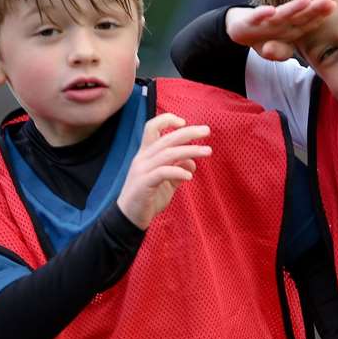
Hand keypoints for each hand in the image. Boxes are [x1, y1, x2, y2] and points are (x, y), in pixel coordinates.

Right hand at [116, 113, 211, 228]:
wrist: (130, 218)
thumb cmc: (148, 199)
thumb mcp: (167, 183)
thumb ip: (178, 170)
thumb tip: (192, 161)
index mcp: (146, 154)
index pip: (152, 127)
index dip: (167, 120)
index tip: (184, 122)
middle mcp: (143, 158)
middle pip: (166, 138)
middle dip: (188, 132)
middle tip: (207, 130)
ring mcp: (142, 170)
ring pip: (167, 154)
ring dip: (190, 151)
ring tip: (207, 151)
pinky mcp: (144, 184)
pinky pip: (162, 172)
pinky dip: (177, 171)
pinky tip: (189, 176)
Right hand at [225, 0, 337, 62]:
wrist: (240, 29)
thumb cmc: (263, 38)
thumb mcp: (273, 51)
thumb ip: (280, 52)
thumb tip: (283, 52)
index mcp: (291, 28)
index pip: (308, 22)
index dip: (320, 16)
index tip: (333, 7)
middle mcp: (281, 21)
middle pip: (300, 15)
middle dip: (314, 9)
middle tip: (329, 1)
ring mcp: (266, 20)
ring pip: (281, 14)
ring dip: (293, 8)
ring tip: (306, 1)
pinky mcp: (250, 20)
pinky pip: (257, 16)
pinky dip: (262, 14)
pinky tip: (270, 10)